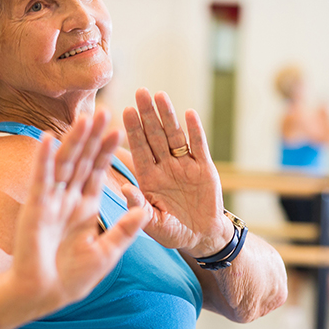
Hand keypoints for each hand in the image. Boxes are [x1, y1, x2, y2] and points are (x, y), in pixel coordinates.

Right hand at [9, 111, 148, 316]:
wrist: (42, 296)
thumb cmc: (70, 279)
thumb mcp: (106, 253)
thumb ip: (124, 231)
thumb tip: (144, 211)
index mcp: (84, 208)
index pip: (98, 172)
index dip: (108, 151)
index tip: (121, 129)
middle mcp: (68, 200)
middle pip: (83, 161)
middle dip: (95, 138)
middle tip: (107, 111)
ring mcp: (51, 202)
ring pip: (65, 164)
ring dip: (74, 141)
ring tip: (86, 118)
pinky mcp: (35, 209)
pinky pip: (41, 180)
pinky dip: (44, 159)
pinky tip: (48, 138)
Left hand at [122, 88, 228, 257]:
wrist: (202, 236)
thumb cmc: (172, 231)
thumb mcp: (153, 224)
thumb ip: (139, 207)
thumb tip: (124, 188)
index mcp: (148, 178)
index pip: (138, 150)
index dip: (133, 131)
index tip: (125, 111)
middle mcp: (164, 166)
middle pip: (154, 136)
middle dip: (147, 115)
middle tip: (140, 92)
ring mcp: (184, 165)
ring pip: (174, 136)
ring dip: (168, 116)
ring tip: (161, 96)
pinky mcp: (204, 167)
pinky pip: (199, 146)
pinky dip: (195, 131)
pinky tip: (189, 114)